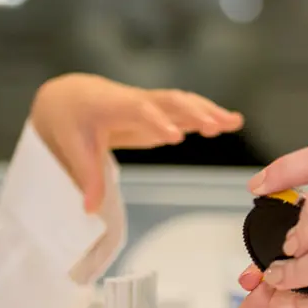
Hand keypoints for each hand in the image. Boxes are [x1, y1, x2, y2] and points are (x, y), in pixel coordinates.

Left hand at [31, 73, 243, 210]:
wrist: (73, 97)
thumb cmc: (73, 121)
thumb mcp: (74, 149)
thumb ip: (88, 178)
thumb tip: (89, 210)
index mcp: (113, 106)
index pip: (139, 111)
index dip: (157, 122)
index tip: (175, 136)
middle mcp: (137, 99)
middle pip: (169, 100)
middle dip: (192, 112)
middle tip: (215, 127)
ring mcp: (151, 103)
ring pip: (183, 102)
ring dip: (208, 110)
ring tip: (234, 122)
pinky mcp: (161, 110)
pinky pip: (187, 109)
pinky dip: (208, 113)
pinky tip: (230, 121)